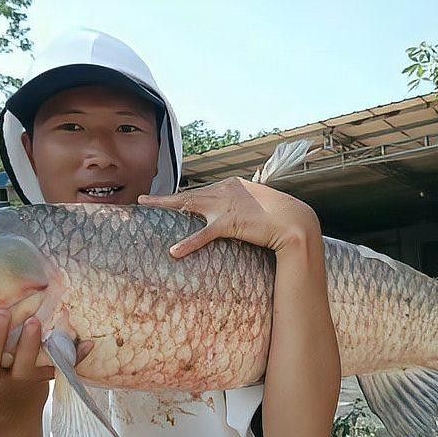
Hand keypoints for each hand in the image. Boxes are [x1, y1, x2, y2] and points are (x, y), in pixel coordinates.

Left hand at [138, 177, 320, 258]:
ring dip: (166, 206)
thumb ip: (241, 207)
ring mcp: (226, 205)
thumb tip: (234, 215)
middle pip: (188, 194)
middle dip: (164, 198)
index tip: (168, 200)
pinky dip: (188, 243)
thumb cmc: (279, 216)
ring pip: (189, 205)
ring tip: (147, 207)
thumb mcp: (257, 205)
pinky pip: (204, 234)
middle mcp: (225, 190)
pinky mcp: (230, 222)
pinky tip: (174, 251)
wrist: (294, 221)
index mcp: (231, 185)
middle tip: (143, 200)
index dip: (183, 197)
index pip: (201, 191)